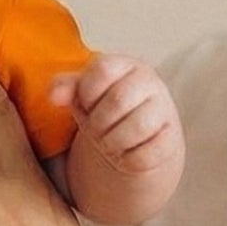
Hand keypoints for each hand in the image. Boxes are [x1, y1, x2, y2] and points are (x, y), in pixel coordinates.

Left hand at [58, 53, 183, 176]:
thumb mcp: (83, 96)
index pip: (102, 70)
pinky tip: (127, 153)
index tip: (88, 104)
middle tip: (97, 129)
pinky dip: (127, 160)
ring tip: (110, 142)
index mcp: (126, 65)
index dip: (87, 93)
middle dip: (98, 122)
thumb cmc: (105, 111)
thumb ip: (66, 88)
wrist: (137, 140)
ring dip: (112, 143)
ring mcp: (165, 111)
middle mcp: (150, 83)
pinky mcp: (171, 141)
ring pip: (135, 128)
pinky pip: (144, 155)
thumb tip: (55, 96)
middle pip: (118, 101)